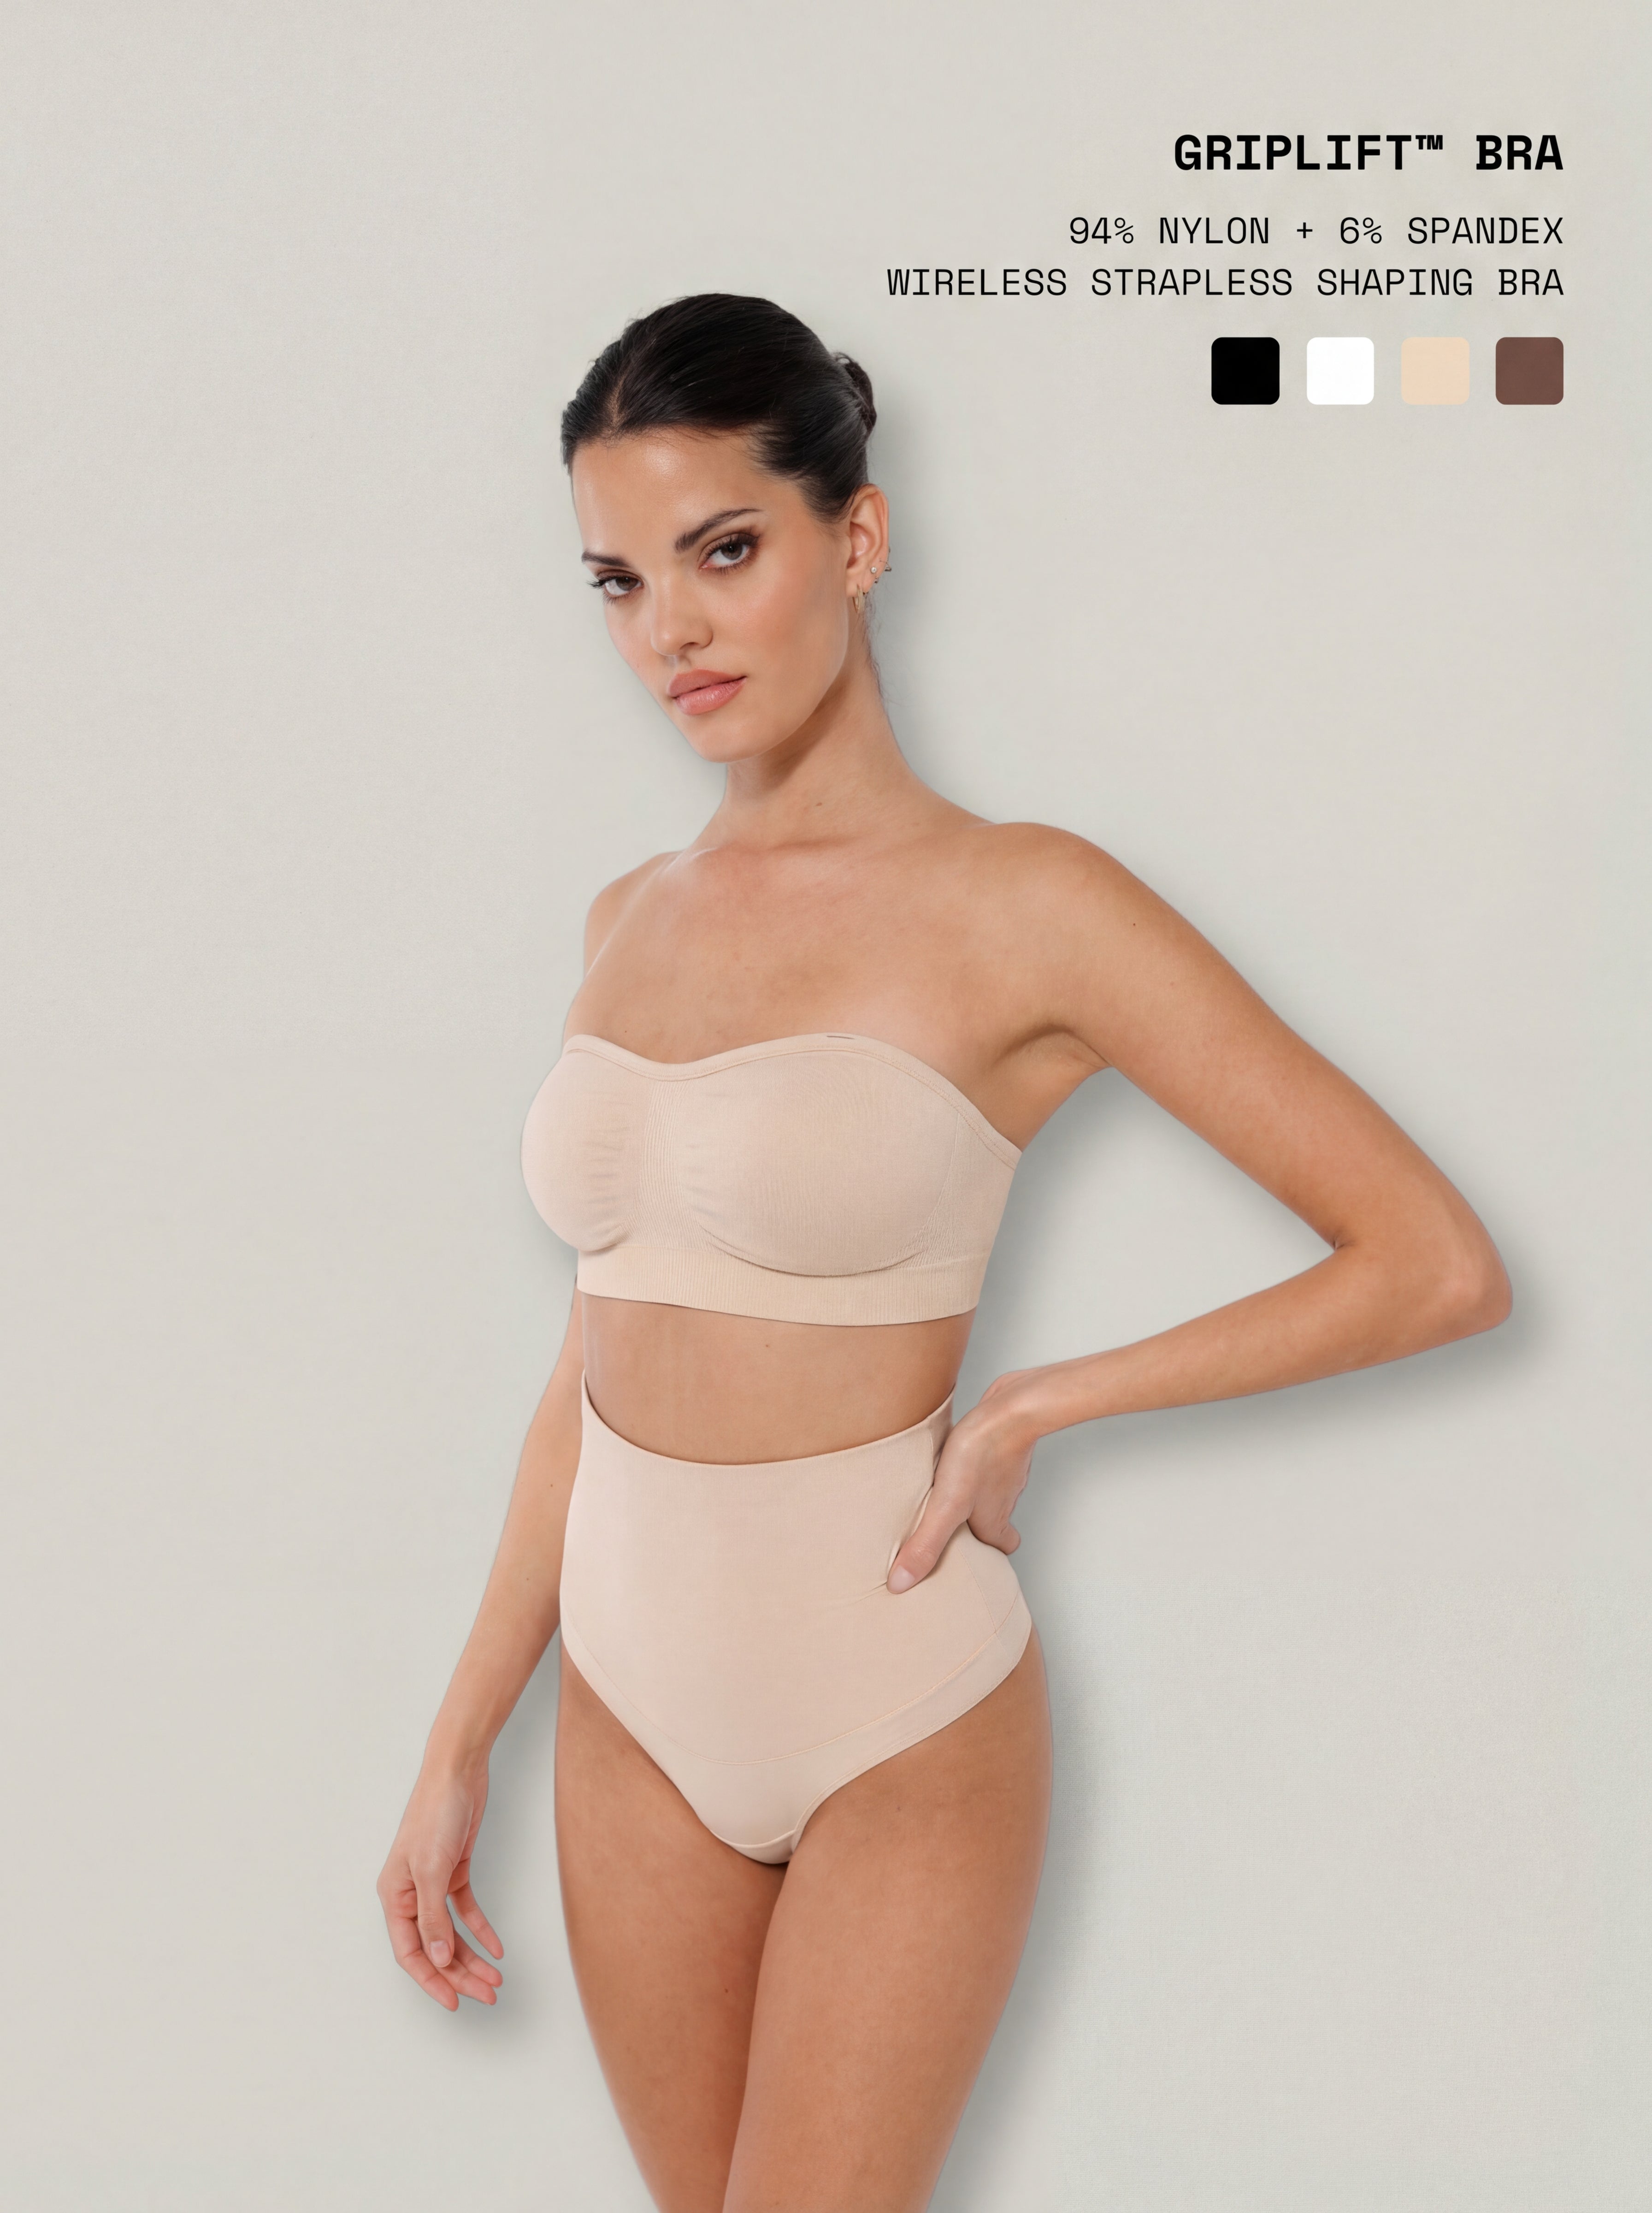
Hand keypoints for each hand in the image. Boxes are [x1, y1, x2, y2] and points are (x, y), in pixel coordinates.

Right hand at [377, 1760, 504, 2010]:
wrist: (458, 1772)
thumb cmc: (435, 1813)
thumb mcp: (431, 1869)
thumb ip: (432, 1917)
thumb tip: (436, 1960)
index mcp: (394, 1896)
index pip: (410, 1952)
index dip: (430, 1980)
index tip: (454, 2002)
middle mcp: (411, 1894)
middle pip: (434, 1947)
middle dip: (459, 1974)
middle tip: (488, 1995)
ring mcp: (433, 1884)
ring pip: (451, 1933)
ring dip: (472, 1956)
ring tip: (496, 1978)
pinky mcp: (454, 1871)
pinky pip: (466, 1910)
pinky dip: (481, 1929)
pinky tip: (496, 1947)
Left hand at [887, 1370, 1042, 1592]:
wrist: (1011, 1407)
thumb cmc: (983, 1454)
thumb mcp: (947, 1506)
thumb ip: (926, 1543)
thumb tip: (901, 1584)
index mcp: (994, 1520)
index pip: (1002, 1548)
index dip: (988, 1557)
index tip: (968, 1560)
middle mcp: (1003, 1498)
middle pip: (994, 1520)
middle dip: (973, 1526)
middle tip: (948, 1527)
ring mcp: (1004, 1470)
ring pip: (990, 1490)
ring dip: (969, 1494)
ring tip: (939, 1492)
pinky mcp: (999, 1444)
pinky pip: (986, 1462)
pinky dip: (970, 1465)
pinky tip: (950, 1456)